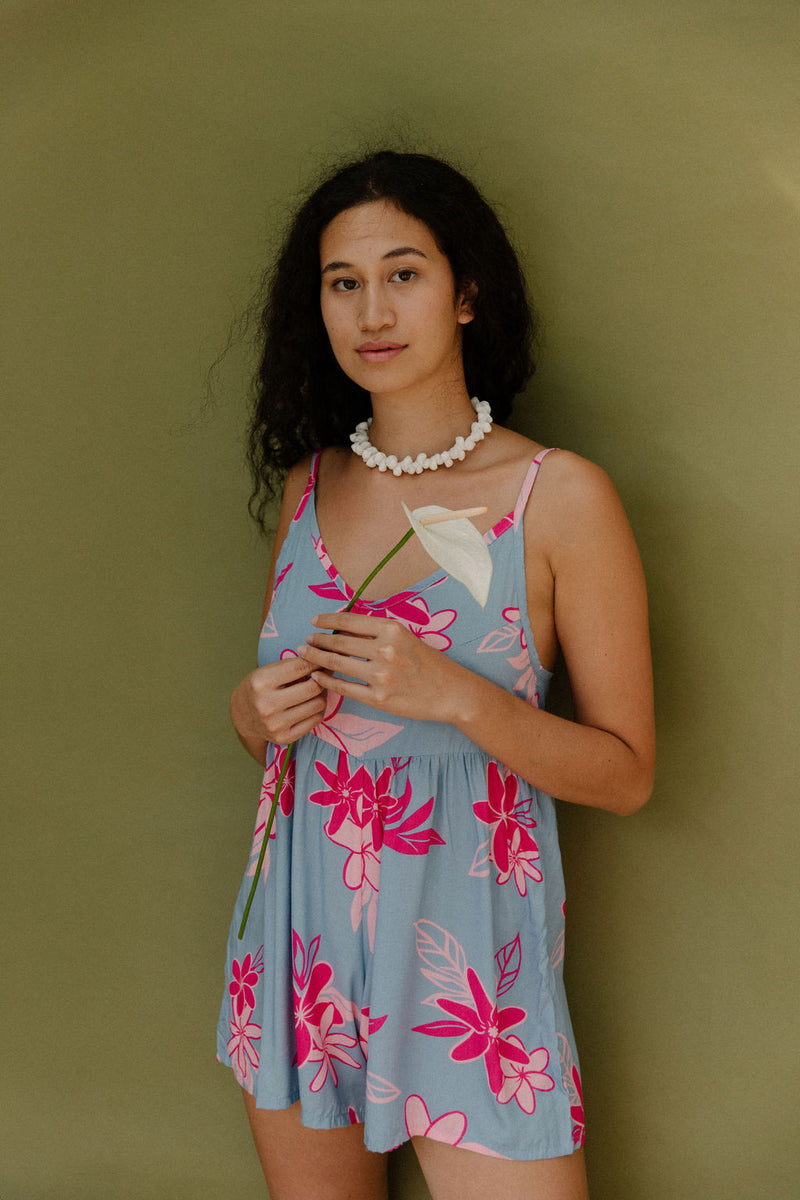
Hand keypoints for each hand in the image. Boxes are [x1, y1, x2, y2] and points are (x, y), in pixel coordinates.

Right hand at [230, 654, 326, 745]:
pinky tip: (312, 703)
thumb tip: (322, 661)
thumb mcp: (267, 671)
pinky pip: (316, 720)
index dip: (316, 662)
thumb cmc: (258, 688)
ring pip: (318, 704)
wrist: (241, 716)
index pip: (300, 668)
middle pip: (313, 688)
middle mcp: (267, 705)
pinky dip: (318, 709)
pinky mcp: (284, 737)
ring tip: (316, 689)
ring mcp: (276, 724)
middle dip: (322, 679)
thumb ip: (292, 665)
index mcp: (261, 682)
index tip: (324, 659)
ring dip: (322, 694)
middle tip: (324, 675)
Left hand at [296, 611, 462, 722]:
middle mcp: (384, 649)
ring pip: (337, 664)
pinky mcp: (379, 698)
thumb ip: (378, 632)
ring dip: (316, 658)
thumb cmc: (430, 663)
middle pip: (338, 642)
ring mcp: (381, 675)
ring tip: (305, 654)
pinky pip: (345, 688)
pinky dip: (327, 681)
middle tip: (306, 640)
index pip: (349, 621)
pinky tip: (317, 677)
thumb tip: (345, 628)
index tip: (315, 621)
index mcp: (391, 629)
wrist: (451, 692)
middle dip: (317, 640)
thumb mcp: (407, 637)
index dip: (327, 620)